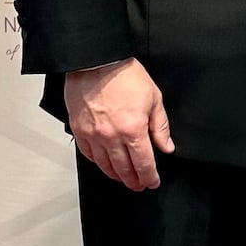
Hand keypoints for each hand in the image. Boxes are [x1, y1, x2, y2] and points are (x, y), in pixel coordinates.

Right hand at [64, 58, 174, 189]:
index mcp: (133, 129)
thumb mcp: (153, 98)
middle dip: (134, 180)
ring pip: (105, 166)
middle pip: (124, 169)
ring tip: (124, 178)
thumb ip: (160, 126)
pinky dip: (98, 163)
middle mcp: (112, 137)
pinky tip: (104, 164)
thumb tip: (166, 146)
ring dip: (116, 175)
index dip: (150, 177)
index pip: (144, 163)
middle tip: (139, 185)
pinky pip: (88, 154)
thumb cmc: (124, 74)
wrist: (97, 61)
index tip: (152, 181)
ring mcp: (93, 135)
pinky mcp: (79, 130)